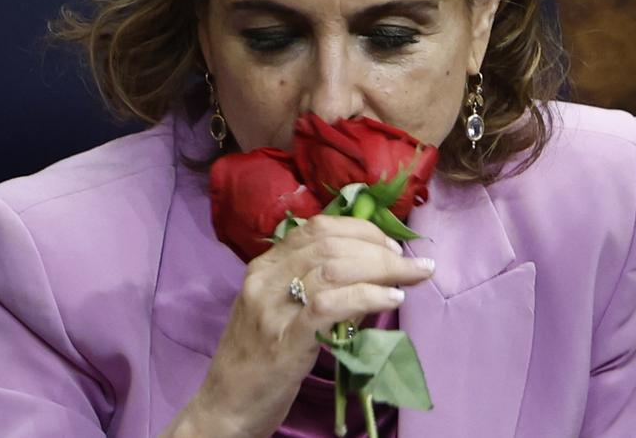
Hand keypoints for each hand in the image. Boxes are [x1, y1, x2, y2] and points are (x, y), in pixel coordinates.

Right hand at [163, 215, 435, 437]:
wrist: (225, 408)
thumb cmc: (258, 361)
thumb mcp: (280, 312)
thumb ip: (314, 288)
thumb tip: (371, 273)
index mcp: (262, 267)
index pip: (316, 228)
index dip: (361, 230)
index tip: (390, 245)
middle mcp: (264, 280)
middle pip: (330, 245)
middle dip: (379, 249)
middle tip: (410, 264)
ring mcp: (272, 309)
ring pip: (333, 268)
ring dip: (382, 269)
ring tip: (410, 278)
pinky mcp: (284, 341)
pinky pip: (330, 305)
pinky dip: (366, 296)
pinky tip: (391, 299)